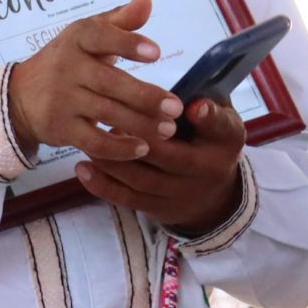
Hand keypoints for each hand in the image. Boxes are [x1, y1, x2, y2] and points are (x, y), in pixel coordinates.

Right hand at [7, 0, 180, 162]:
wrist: (19, 96)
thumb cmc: (67, 62)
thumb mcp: (87, 37)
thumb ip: (120, 22)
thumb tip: (147, 0)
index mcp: (77, 39)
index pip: (101, 38)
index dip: (127, 44)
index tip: (156, 54)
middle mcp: (66, 67)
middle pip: (110, 82)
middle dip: (145, 96)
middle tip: (176, 107)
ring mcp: (60, 99)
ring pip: (106, 112)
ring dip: (140, 123)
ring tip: (168, 129)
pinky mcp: (59, 127)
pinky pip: (92, 140)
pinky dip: (118, 147)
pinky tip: (141, 147)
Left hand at [76, 96, 245, 232]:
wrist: (212, 195)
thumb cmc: (206, 141)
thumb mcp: (217, 121)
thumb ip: (205, 107)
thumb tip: (189, 98)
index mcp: (225, 141)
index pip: (220, 128)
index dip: (208, 117)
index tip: (193, 106)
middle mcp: (206, 170)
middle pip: (170, 156)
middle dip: (138, 139)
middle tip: (107, 117)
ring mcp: (181, 193)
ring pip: (143, 179)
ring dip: (113, 160)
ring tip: (87, 141)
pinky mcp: (159, 209)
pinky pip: (128, 199)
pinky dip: (102, 185)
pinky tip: (82, 168)